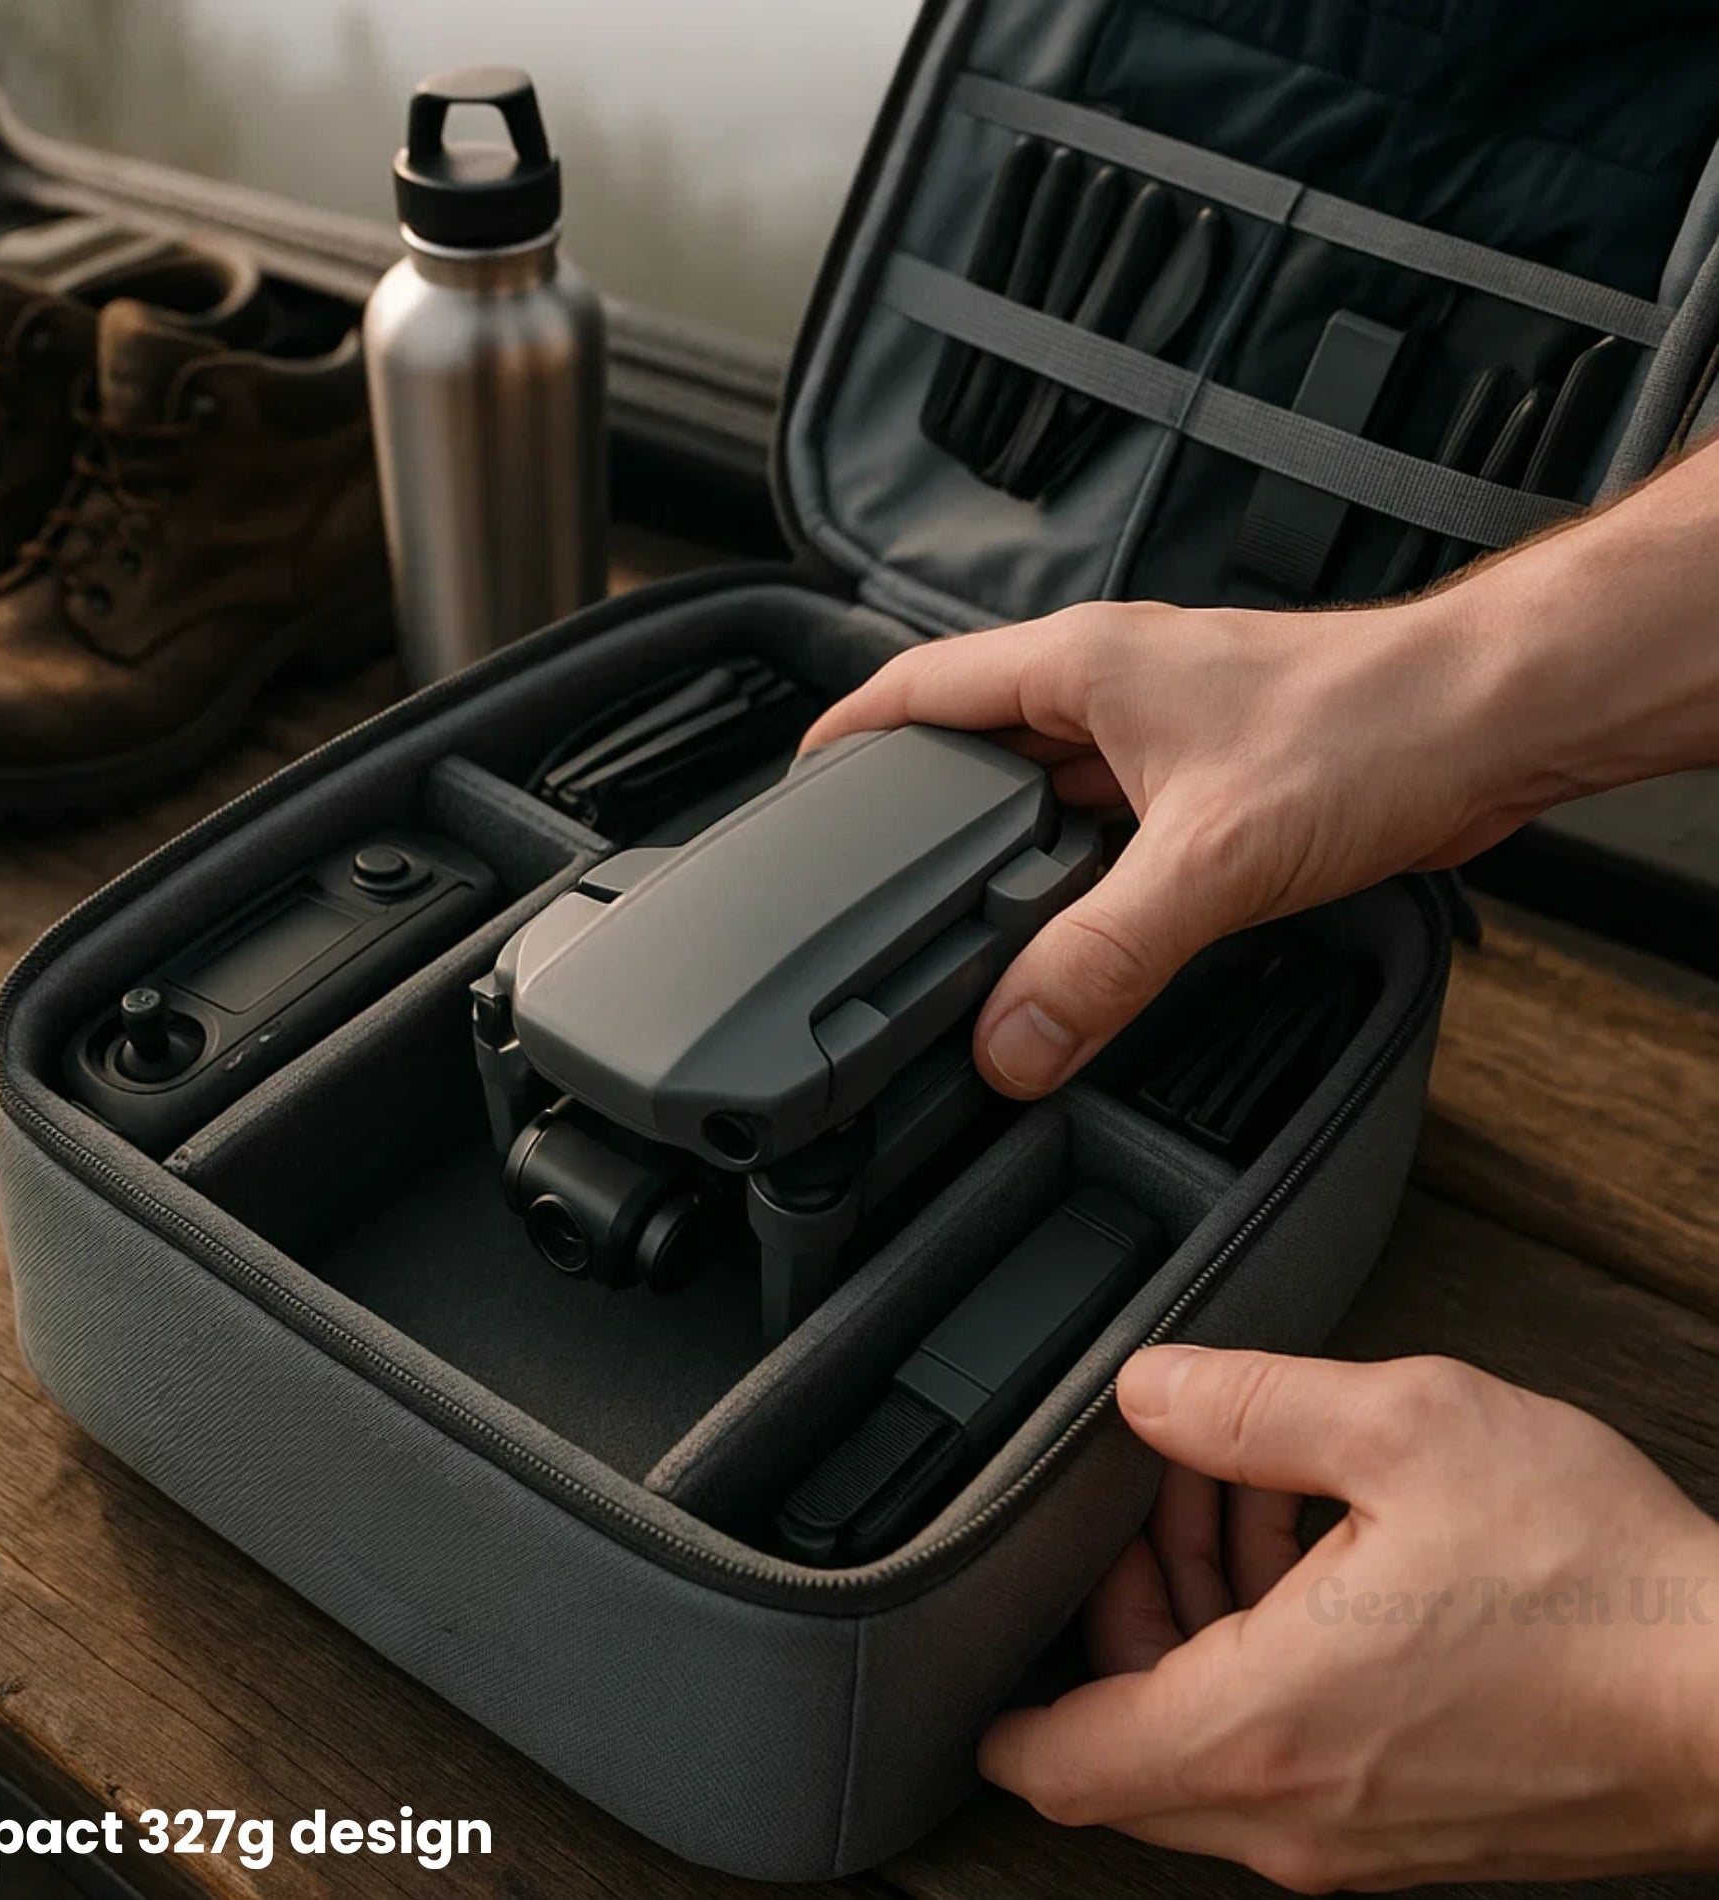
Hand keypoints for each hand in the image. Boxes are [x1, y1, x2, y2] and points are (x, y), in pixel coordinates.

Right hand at [803, 590, 1536, 1098]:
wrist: (1494, 722)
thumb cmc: (1374, 725)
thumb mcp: (1209, 858)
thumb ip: (1100, 956)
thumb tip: (1013, 1040)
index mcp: (1079, 663)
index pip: (917, 685)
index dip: (846, 736)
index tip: (795, 792)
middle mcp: (1111, 685)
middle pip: (975, 744)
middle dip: (922, 814)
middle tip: (871, 884)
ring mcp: (1164, 729)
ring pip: (1048, 789)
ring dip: (1009, 849)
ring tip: (960, 919)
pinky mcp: (1214, 775)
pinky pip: (1111, 823)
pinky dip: (1080, 873)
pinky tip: (1077, 924)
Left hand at [979, 1347, 1718, 1890]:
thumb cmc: (1600, 1587)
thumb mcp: (1405, 1429)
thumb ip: (1247, 1404)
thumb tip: (1144, 1390)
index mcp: (1258, 1729)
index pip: (1059, 1765)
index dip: (999, 1699)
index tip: (990, 1621)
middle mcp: (1295, 1813)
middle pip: (1125, 1734)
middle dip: (1123, 1601)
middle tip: (1175, 1487)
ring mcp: (1359, 1836)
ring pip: (1209, 1738)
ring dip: (1204, 1617)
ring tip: (1262, 1492)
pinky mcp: (1416, 1827)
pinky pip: (1291, 1752)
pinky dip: (1274, 1659)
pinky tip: (1332, 1551)